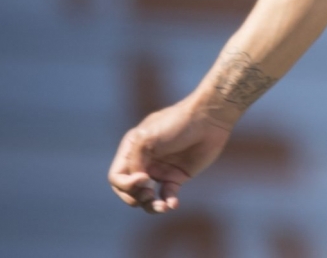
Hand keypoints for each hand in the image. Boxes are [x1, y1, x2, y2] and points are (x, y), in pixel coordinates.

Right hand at [107, 100, 233, 213]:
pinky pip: (167, 195)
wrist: (209, 119)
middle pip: (128, 190)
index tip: (143, 178)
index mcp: (131, 150)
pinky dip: (168, 202)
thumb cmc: (177, 123)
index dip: (125, 184)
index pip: (117, 176)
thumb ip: (135, 161)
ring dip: (149, 205)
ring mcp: (160, 170)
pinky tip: (173, 204)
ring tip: (161, 207)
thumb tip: (136, 182)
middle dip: (134, 197)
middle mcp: (143, 162)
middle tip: (148, 194)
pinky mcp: (177, 176)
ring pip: (146, 197)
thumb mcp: (148, 137)